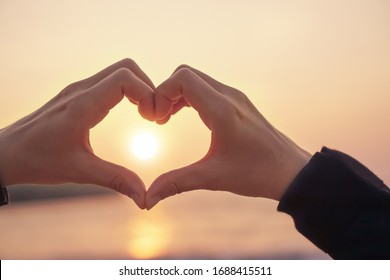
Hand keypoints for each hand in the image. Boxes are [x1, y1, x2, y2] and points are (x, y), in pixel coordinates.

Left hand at [0, 59, 154, 208]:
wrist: (6, 153)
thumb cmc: (37, 161)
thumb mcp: (79, 172)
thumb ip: (115, 180)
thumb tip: (144, 197)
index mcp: (82, 106)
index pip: (124, 78)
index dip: (147, 93)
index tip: (152, 119)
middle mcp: (81, 91)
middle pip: (126, 68)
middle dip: (148, 87)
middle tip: (153, 116)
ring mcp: (79, 89)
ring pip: (119, 71)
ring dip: (139, 88)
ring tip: (146, 115)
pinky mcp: (78, 94)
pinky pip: (110, 81)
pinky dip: (128, 91)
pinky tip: (131, 112)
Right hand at [146, 65, 311, 208]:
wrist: (290, 171)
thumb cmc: (256, 173)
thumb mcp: (213, 178)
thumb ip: (176, 183)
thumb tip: (148, 199)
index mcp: (222, 110)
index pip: (183, 78)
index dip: (162, 93)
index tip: (156, 119)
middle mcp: (229, 96)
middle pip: (186, 73)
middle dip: (166, 92)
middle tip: (159, 119)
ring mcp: (235, 97)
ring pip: (196, 79)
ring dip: (177, 94)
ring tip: (167, 119)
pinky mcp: (237, 102)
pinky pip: (207, 88)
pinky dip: (190, 97)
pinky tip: (183, 117)